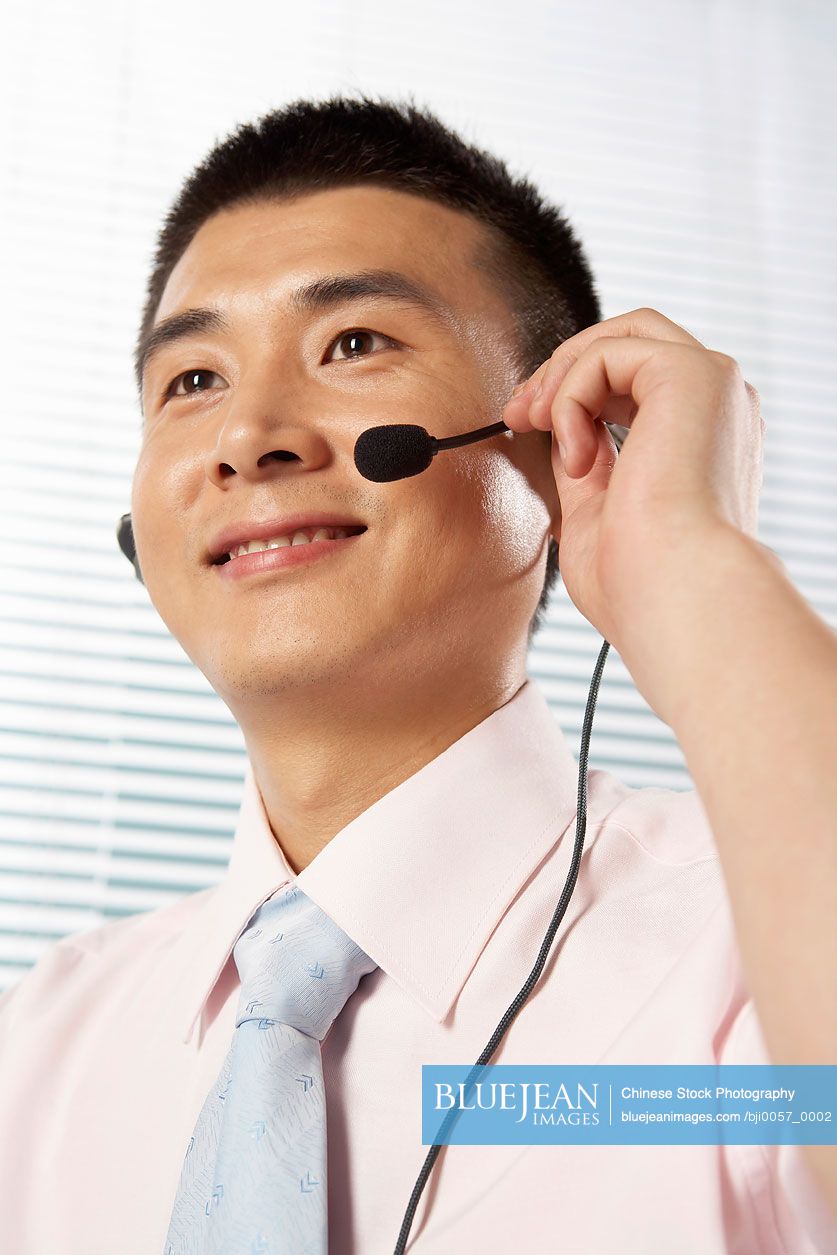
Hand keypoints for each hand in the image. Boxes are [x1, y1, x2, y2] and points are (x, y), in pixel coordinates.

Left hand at [501, 307, 765, 663]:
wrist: (675, 598)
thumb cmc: (640, 582)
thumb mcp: (597, 507)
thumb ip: (587, 460)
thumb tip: (558, 424)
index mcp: (702, 438)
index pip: (634, 380)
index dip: (572, 391)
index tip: (523, 423)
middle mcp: (718, 405)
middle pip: (630, 338)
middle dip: (562, 368)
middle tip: (518, 414)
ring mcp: (713, 385)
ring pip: (620, 335)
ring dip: (561, 377)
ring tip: (535, 428)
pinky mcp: (695, 374)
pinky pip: (608, 352)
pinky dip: (572, 394)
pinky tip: (575, 454)